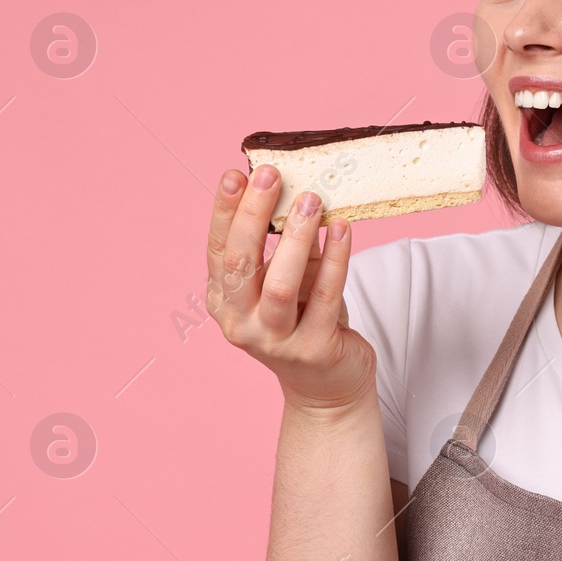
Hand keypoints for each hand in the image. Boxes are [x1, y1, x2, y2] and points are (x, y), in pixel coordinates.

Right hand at [206, 165, 376, 412]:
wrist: (327, 386)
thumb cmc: (305, 321)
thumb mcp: (290, 279)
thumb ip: (286, 244)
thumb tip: (295, 189)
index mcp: (224, 301)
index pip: (218, 250)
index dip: (225, 212)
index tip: (235, 174)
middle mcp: (240, 324)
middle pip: (241, 264)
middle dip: (253, 215)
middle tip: (270, 175)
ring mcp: (275, 341)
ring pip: (280, 285)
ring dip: (295, 238)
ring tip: (311, 199)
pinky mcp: (314, 349)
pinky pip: (326, 296)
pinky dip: (335, 258)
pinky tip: (342, 229)